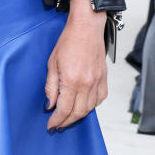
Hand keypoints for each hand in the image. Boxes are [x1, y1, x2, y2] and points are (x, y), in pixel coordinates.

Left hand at [44, 10, 107, 131]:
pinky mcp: (104, 78)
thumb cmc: (68, 42)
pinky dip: (91, 106)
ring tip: (69, 117)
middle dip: (67, 122)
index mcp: (71, 81)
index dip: (57, 120)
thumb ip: (51, 87)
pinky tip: (83, 105)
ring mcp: (97, 82)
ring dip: (78, 116)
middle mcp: (87, 84)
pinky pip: (100, 99)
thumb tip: (50, 105)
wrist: (87, 28)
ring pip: (90, 108)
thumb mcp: (52, 64)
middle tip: (58, 125)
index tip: (51, 125)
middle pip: (78, 112)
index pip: (64, 109)